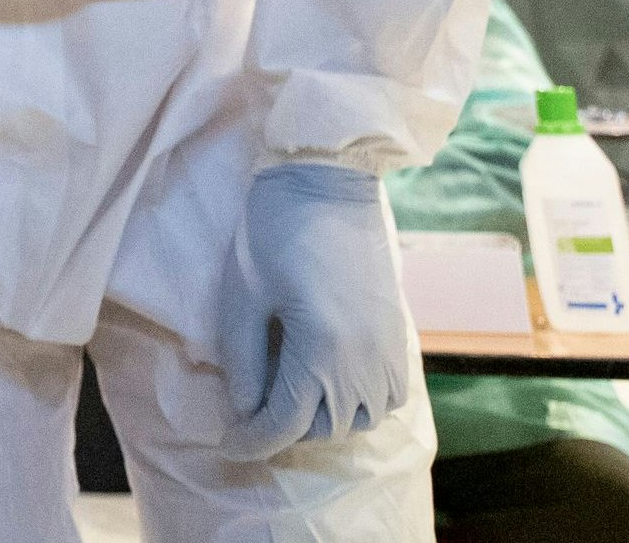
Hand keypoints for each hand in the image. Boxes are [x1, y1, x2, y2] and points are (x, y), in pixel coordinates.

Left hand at [218, 163, 413, 459]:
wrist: (328, 182)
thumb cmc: (274, 231)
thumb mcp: (243, 297)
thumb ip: (244, 362)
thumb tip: (245, 410)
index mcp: (321, 352)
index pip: (285, 423)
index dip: (253, 441)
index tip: (228, 445)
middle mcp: (364, 361)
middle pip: (324, 427)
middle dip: (285, 428)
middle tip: (252, 413)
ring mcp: (389, 349)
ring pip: (360, 417)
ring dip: (323, 418)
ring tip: (289, 395)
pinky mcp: (400, 334)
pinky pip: (389, 395)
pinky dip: (361, 402)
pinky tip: (331, 380)